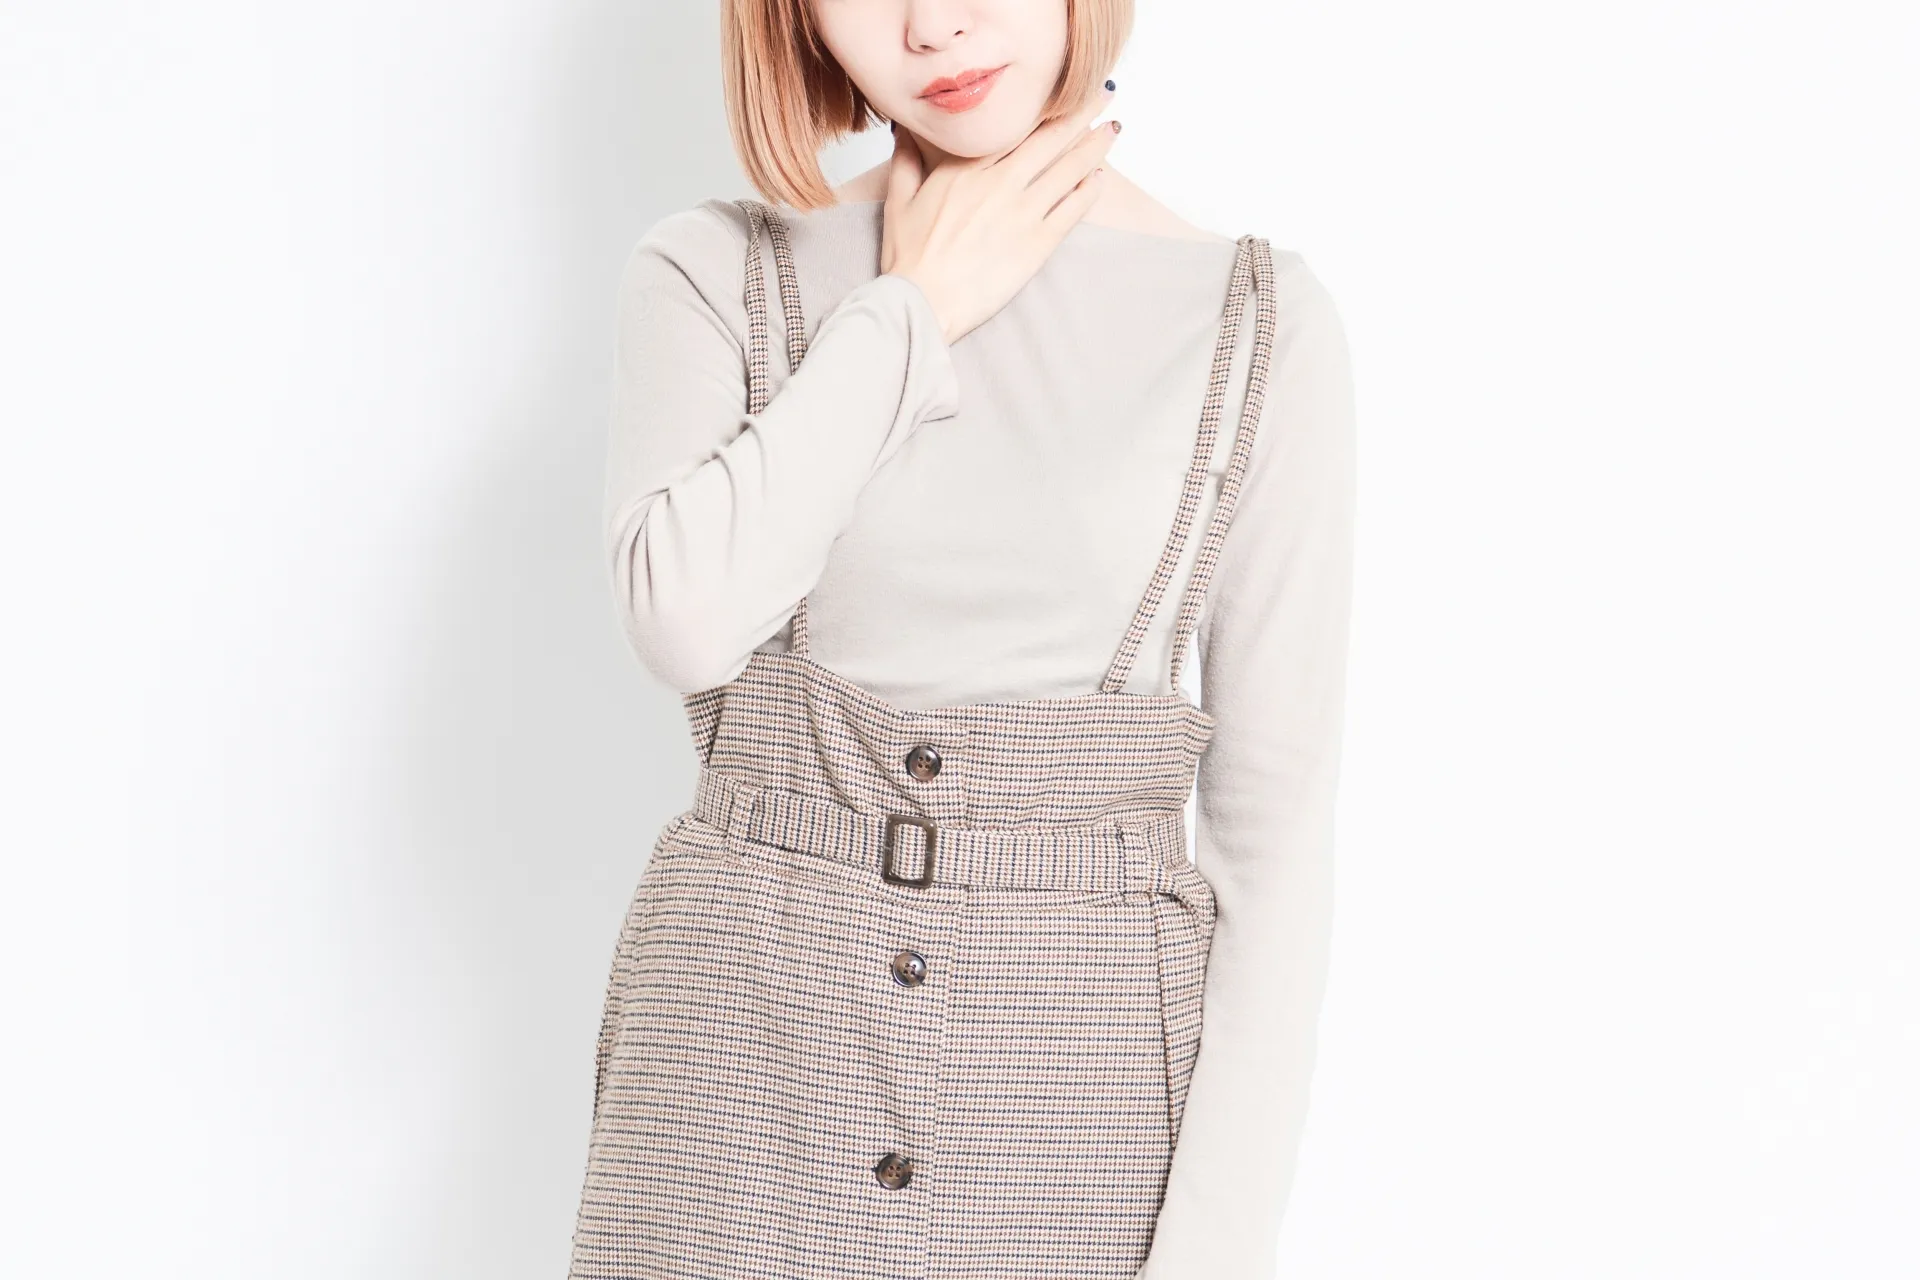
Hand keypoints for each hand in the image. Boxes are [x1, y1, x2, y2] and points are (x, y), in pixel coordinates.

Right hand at [880, 83, 1119, 343]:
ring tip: (1112, 130)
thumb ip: (905, 160)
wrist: (921, 301)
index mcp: (966, 169)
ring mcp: (1021, 212)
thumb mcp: (898, 201)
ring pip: (1067, 170)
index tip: (1059, 91)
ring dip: (1094, 147)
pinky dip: (1088, 192)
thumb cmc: (908, 258)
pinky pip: (1072, 211)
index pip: (1013, 127)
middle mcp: (999, 183)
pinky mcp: (1036, 244)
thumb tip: (905, 132)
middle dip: (1080, 113)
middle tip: (1102, 95)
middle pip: (1049, 139)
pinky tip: (1099, 179)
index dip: (1041, 107)